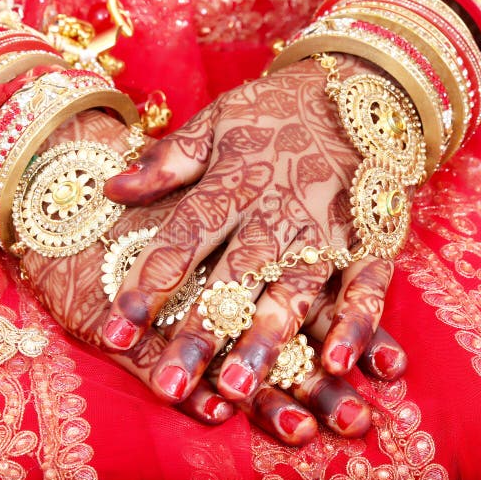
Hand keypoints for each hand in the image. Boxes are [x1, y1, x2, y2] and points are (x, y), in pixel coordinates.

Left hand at [20, 110, 406, 444]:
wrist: (357, 89)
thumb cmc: (275, 111)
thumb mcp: (217, 121)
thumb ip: (168, 161)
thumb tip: (110, 188)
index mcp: (232, 182)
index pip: (182, 238)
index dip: (147, 285)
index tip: (115, 332)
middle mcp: (276, 211)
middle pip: (232, 278)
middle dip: (200, 332)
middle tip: (171, 387)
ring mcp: (326, 228)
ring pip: (291, 292)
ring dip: (265, 341)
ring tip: (239, 390)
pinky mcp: (370, 238)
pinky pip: (365, 286)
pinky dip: (355, 323)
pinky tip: (337, 364)